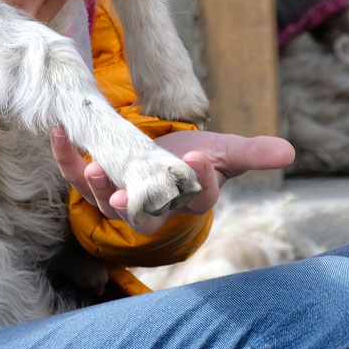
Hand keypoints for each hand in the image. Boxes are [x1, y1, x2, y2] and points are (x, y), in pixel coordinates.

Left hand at [50, 128, 295, 234]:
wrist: (160, 159)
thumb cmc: (193, 159)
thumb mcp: (224, 152)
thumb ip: (253, 153)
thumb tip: (289, 152)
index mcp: (189, 199)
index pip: (198, 197)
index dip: (201, 180)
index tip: (200, 157)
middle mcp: (153, 207)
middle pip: (144, 216)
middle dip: (135, 206)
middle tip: (125, 195)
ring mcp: (119, 198)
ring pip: (105, 204)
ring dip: (97, 188)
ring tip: (94, 168)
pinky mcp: (92, 183)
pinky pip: (74, 177)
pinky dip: (65, 157)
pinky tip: (59, 132)